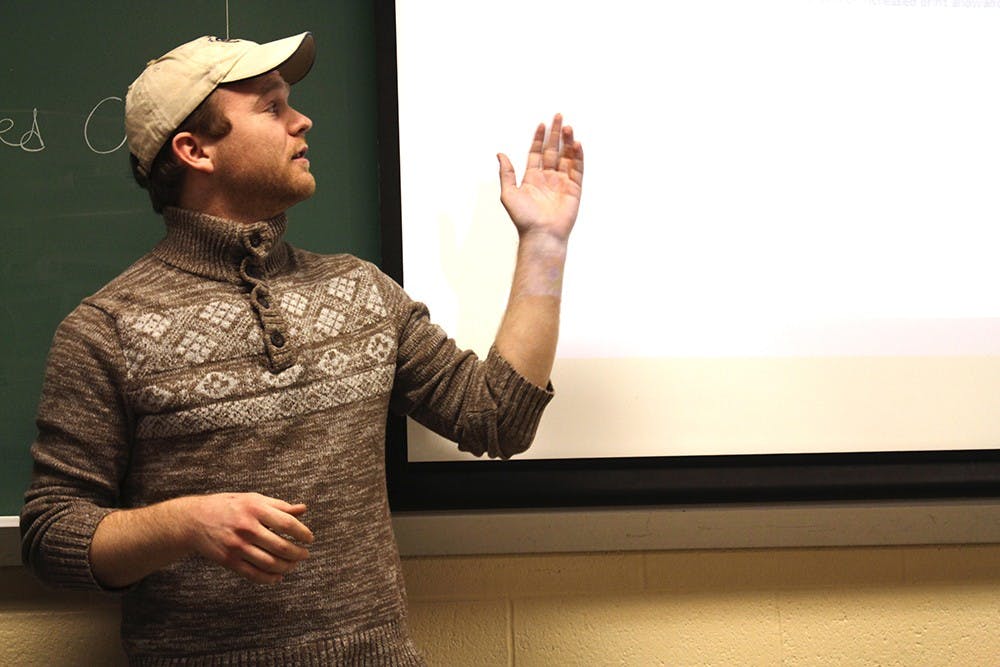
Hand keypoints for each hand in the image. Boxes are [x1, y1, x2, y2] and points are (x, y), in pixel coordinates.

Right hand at [182, 493, 314, 584]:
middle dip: (297, 553)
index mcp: (255, 509)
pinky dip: (269, 578)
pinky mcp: (228, 560)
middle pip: (280, 546)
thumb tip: (303, 509)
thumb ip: (279, 506)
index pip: (287, 524)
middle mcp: (246, 528)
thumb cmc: (228, 506)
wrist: (194, 520)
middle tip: (305, 554)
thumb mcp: (253, 499)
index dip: (302, 533)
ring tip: (294, 564)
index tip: (309, 539)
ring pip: (269, 563)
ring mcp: (237, 546)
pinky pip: (253, 574)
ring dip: (286, 567)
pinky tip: (278, 576)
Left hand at [498, 113, 583, 243]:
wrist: (541, 234)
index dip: (538, 139)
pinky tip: (576, 144)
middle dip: (555, 134)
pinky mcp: (574, 189)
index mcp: (532, 179)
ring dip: (567, 142)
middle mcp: (548, 179)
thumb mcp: (509, 193)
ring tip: (567, 127)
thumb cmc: (524, 218)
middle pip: (552, 151)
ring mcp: (562, 183)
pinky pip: (577, 169)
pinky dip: (578, 156)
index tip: (541, 124)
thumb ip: (506, 173)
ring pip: (566, 157)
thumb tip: (500, 155)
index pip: (536, 153)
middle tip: (558, 116)